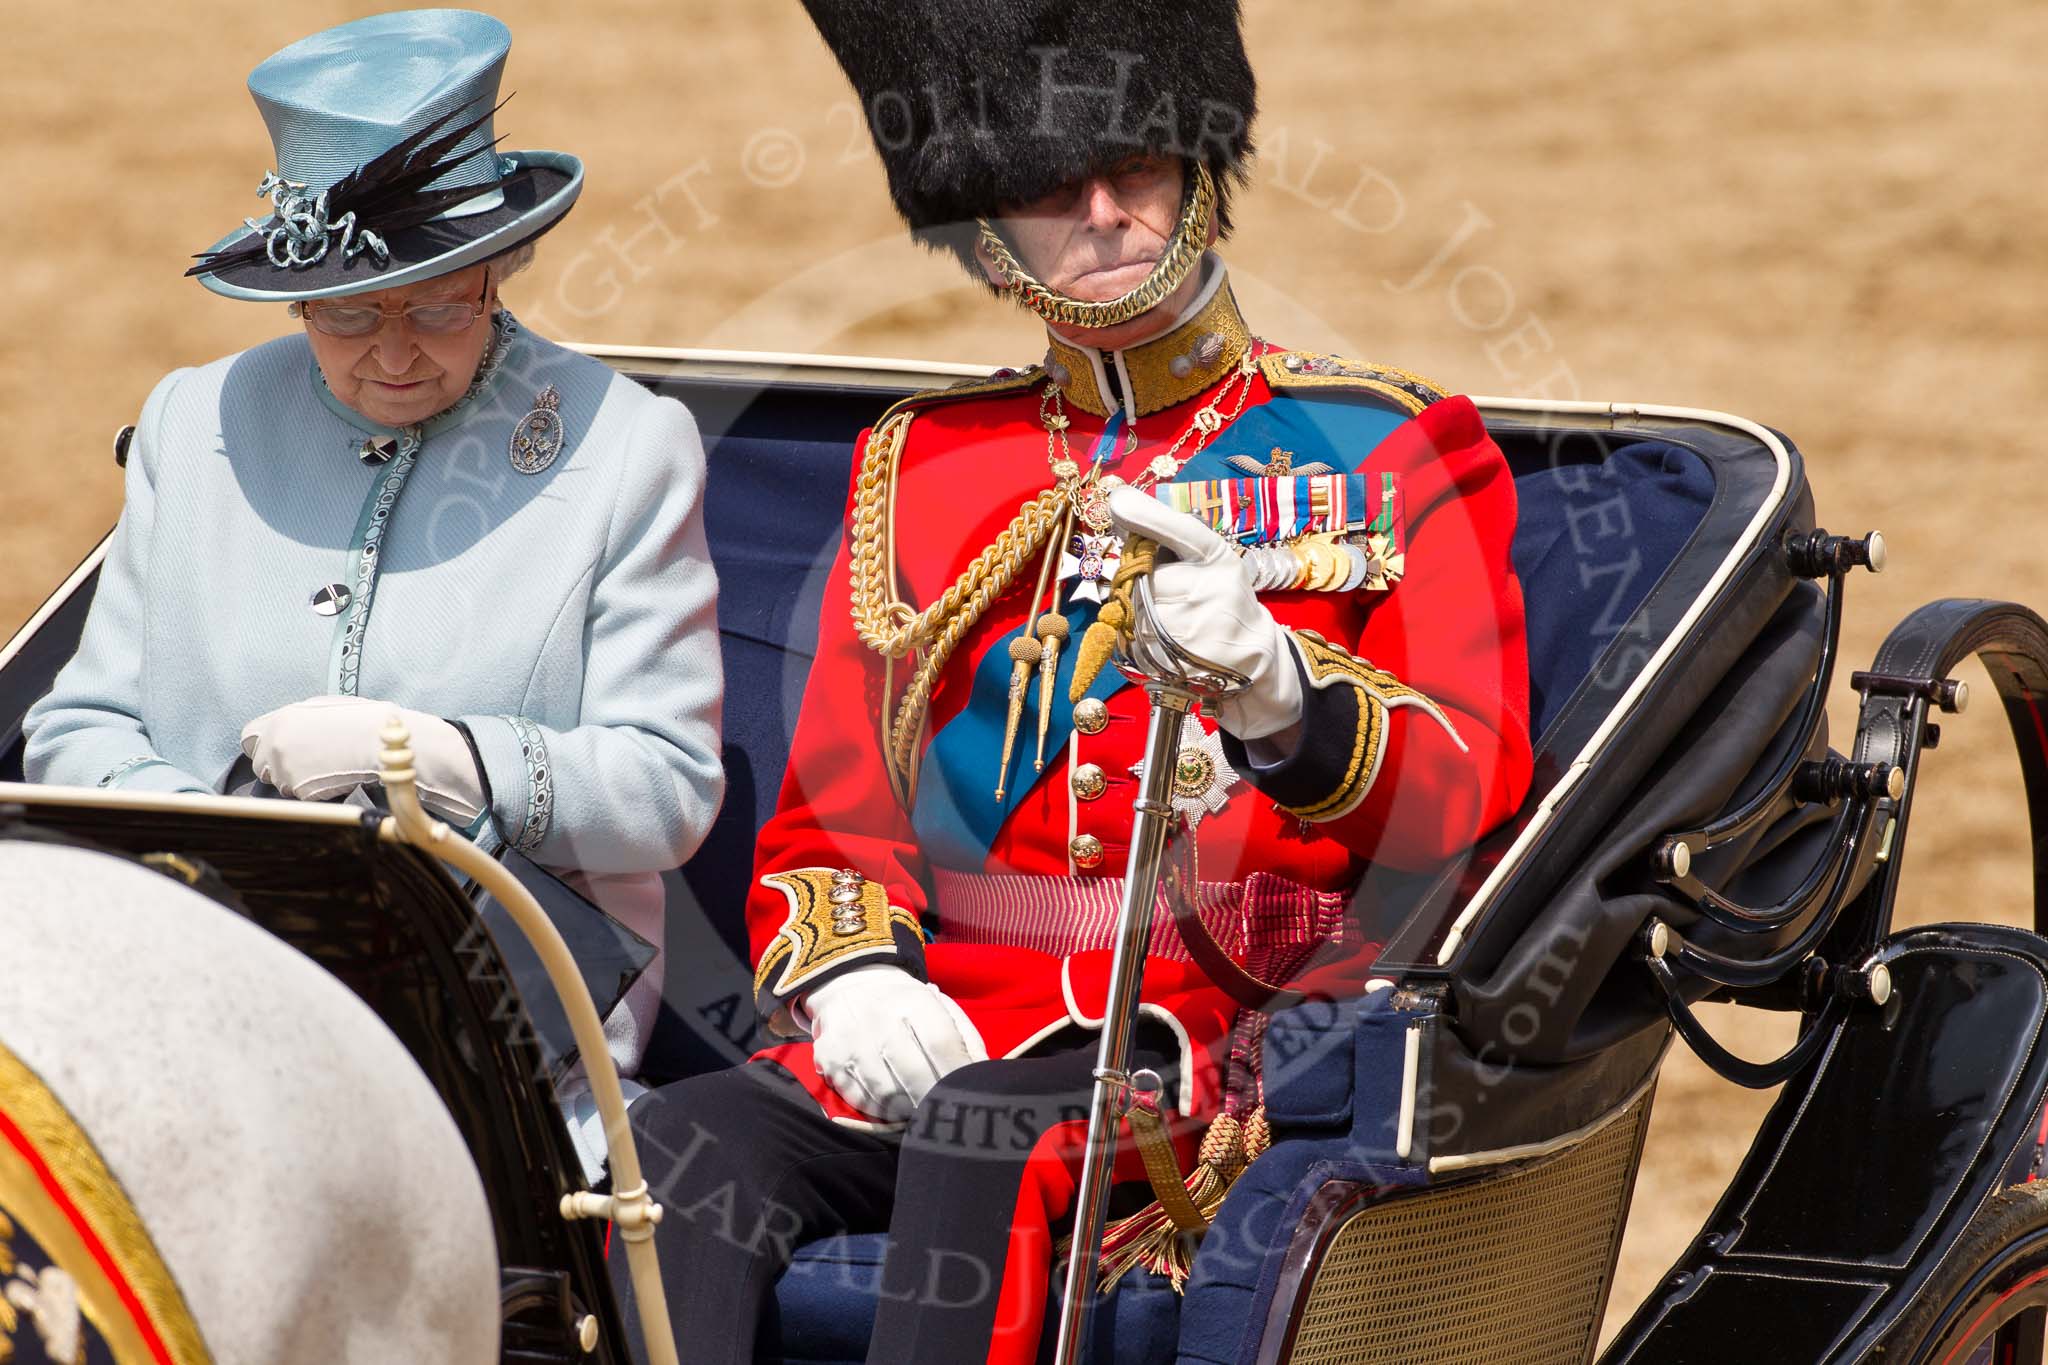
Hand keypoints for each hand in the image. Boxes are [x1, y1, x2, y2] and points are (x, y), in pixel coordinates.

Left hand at [240, 695, 486, 824]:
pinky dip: (312, 792)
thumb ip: (298, 718)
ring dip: (295, 780)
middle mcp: (276, 743)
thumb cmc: (364, 721)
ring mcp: (285, 768)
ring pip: (279, 783)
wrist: (384, 744)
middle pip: (260, 764)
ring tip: (324, 770)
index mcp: (282, 718)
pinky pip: (298, 795)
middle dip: (277, 766)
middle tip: (305, 765)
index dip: (262, 745)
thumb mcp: (326, 706)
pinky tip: (332, 780)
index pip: (249, 737)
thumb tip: (290, 727)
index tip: (276, 750)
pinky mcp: (299, 790)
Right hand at [800, 963, 985, 1121]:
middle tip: (948, 1116)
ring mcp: (850, 1040)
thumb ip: (966, 1041)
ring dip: (910, 1111)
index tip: (969, 1097)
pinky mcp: (829, 1060)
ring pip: (886, 1093)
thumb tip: (983, 1077)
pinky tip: (895, 1108)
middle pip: (914, 1074)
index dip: (957, 1076)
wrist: (848, 987)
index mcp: (914, 1001)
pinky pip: (861, 1099)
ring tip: (923, 1113)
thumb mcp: (940, 1008)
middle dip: (936, 1101)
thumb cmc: (906, 1006)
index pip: (941, 1044)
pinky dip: (882, 1112)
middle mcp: (879, 1018)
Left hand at [1106, 486, 1303, 739]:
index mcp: (1218, 560)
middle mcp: (1206, 591)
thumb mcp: (1210, 559)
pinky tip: (1164, 633)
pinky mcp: (1170, 659)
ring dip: (1138, 607)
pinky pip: (1131, 635)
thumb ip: (1170, 535)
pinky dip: (1137, 632)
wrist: (1247, 655)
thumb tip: (1120, 508)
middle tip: (1164, 585)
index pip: (1182, 532)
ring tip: (1169, 612)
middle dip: (1140, 578)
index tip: (1119, 502)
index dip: (1147, 517)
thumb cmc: (1221, 596)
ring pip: (1133, 607)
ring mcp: (1187, 629)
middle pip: (1141, 575)